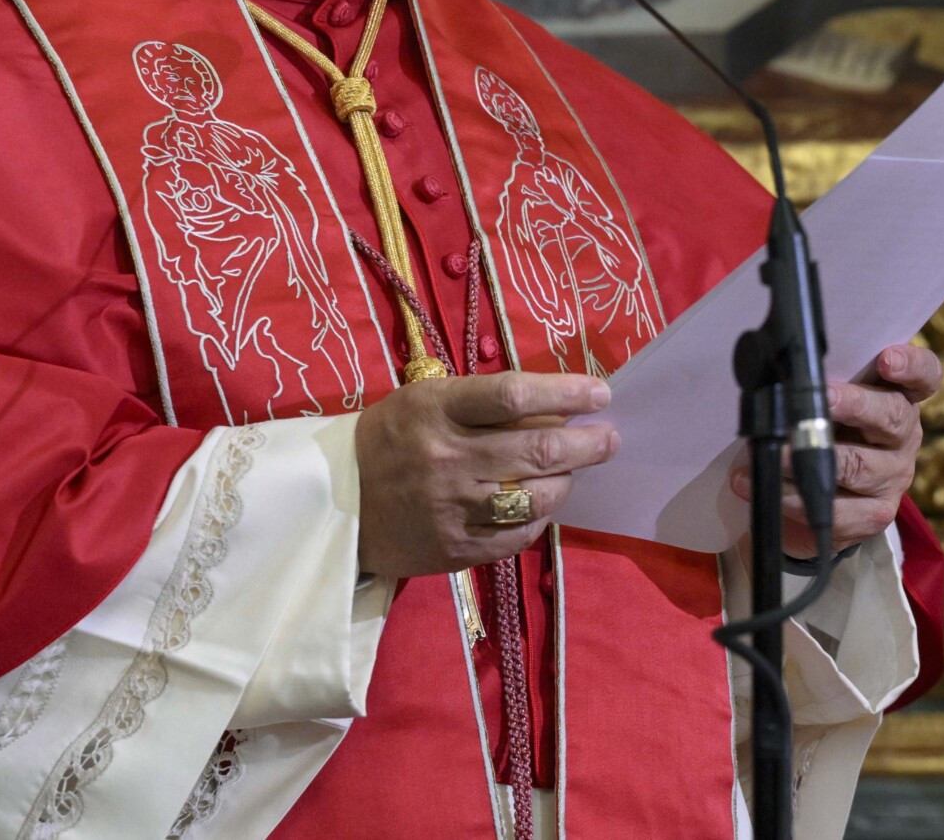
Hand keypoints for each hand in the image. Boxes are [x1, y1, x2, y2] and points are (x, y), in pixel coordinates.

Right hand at [354, 371, 617, 578]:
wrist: (334, 503)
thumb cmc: (389, 438)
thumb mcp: (426, 401)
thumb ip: (483, 403)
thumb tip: (556, 410)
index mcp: (437, 409)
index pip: (514, 395)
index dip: (566, 393)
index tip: (599, 394)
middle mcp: (447, 458)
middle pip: (537, 449)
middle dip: (587, 444)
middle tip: (610, 439)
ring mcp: (453, 508)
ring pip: (536, 497)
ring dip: (565, 482)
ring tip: (571, 472)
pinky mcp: (456, 549)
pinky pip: (518, 535)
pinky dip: (539, 518)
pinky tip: (540, 505)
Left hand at [731, 343, 941, 558]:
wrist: (811, 496)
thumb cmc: (817, 431)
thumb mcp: (823, 402)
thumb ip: (818, 384)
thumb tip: (782, 374)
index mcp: (898, 397)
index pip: (924, 376)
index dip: (911, 365)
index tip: (887, 359)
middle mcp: (903, 437)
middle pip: (892, 415)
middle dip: (854, 405)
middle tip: (823, 399)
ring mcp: (892, 478)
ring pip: (860, 466)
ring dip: (813, 457)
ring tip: (777, 452)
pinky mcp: (874, 516)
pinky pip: (838, 510)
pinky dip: (796, 498)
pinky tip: (766, 487)